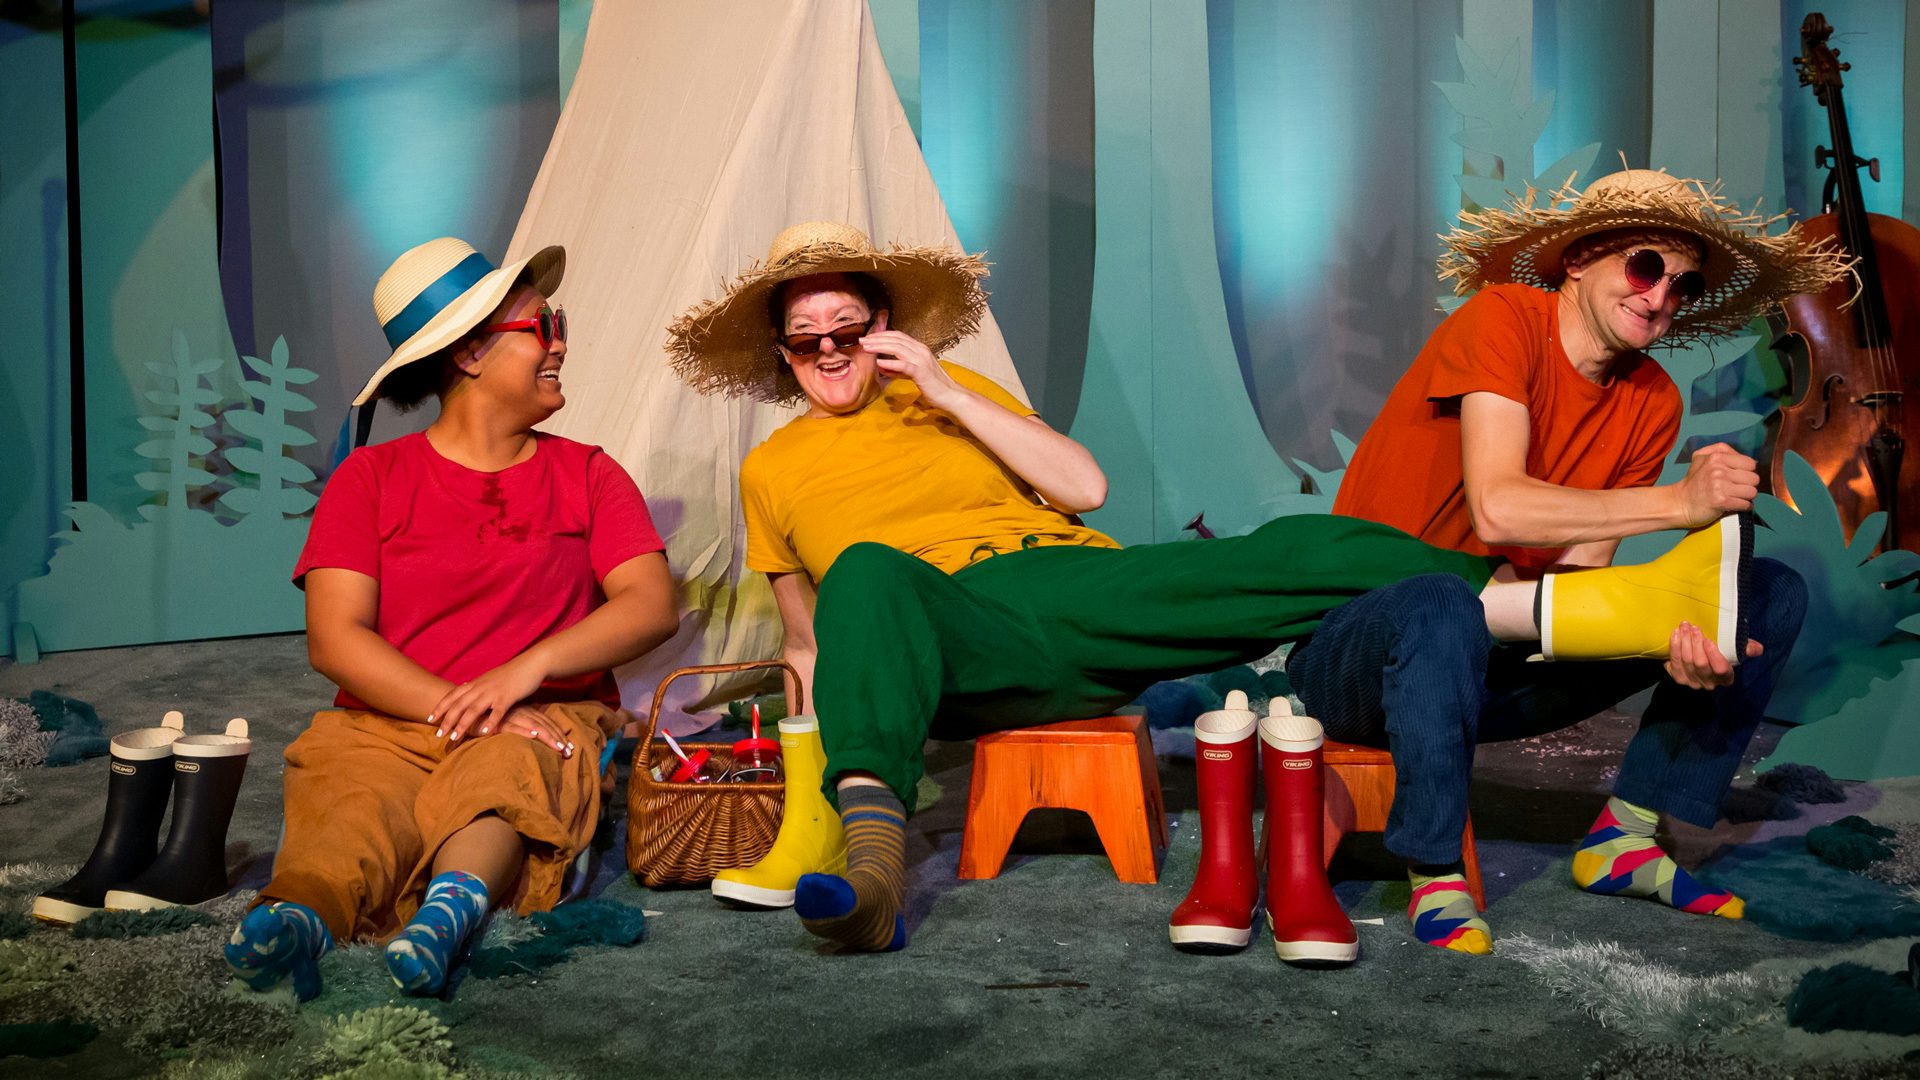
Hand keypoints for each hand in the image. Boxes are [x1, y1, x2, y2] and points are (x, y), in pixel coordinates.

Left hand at [429, 653, 546, 741]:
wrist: (531, 663)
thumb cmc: (512, 673)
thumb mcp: (490, 679)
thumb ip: (478, 686)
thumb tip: (466, 689)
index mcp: (476, 683)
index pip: (453, 695)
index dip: (441, 707)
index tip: (430, 718)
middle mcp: (481, 687)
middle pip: (459, 705)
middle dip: (447, 720)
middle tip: (438, 735)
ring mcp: (494, 692)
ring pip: (474, 709)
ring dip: (463, 724)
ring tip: (454, 737)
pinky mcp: (508, 697)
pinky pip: (497, 712)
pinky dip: (490, 723)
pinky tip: (485, 733)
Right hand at [492, 704, 575, 757]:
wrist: (467, 708)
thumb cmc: (490, 716)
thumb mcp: (510, 719)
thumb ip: (523, 725)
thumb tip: (537, 735)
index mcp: (526, 712)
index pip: (547, 723)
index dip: (559, 734)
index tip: (570, 746)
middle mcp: (522, 713)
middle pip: (545, 726)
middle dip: (559, 739)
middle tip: (570, 752)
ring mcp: (511, 717)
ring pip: (534, 727)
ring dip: (548, 737)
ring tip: (559, 748)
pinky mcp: (498, 723)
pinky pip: (514, 727)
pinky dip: (525, 731)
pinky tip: (534, 735)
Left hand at [861, 330, 961, 409]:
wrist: (950, 395)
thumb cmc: (933, 386)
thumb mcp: (913, 374)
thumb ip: (898, 369)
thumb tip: (882, 366)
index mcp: (919, 348)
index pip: (898, 336)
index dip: (882, 335)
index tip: (868, 338)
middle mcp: (920, 350)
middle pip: (895, 339)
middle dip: (877, 338)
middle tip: (862, 340)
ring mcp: (921, 360)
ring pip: (897, 348)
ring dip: (879, 346)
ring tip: (866, 348)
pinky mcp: (921, 371)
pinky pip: (903, 364)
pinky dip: (890, 362)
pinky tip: (878, 362)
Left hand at [1663, 623, 1763, 689]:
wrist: (1695, 656)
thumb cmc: (1717, 651)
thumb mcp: (1733, 649)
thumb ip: (1745, 648)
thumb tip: (1758, 648)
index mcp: (1725, 678)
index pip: (1721, 670)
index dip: (1714, 655)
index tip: (1708, 639)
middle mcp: (1708, 683)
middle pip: (1700, 664)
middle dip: (1696, 643)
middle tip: (1694, 627)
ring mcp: (1692, 682)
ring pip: (1686, 661)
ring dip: (1684, 641)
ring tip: (1684, 626)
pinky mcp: (1678, 677)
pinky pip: (1674, 662)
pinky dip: (1674, 646)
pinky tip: (1675, 634)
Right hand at [1674, 442, 1758, 526]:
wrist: (1680, 503)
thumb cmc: (1694, 482)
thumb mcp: (1701, 458)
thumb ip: (1722, 451)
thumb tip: (1745, 458)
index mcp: (1716, 457)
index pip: (1750, 463)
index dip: (1747, 471)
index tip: (1738, 477)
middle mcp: (1718, 469)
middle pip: (1754, 478)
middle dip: (1748, 485)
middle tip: (1737, 488)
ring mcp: (1719, 485)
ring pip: (1752, 492)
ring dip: (1746, 497)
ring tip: (1736, 497)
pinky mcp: (1721, 501)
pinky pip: (1745, 504)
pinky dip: (1743, 507)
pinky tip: (1735, 505)